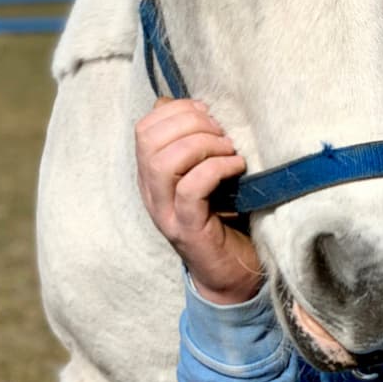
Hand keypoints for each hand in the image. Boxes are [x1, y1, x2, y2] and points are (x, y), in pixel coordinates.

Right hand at [135, 97, 263, 304]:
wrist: (233, 275)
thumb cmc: (227, 218)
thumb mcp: (209, 173)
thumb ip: (197, 144)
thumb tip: (196, 106)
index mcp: (153, 175)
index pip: (145, 127)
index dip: (178, 110)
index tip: (210, 114)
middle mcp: (152, 193)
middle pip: (149, 140)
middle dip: (191, 123)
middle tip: (222, 133)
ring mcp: (166, 213)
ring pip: (164, 162)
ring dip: (203, 145)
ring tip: (230, 150)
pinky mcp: (187, 230)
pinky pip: (191, 188)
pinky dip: (216, 168)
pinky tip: (237, 167)